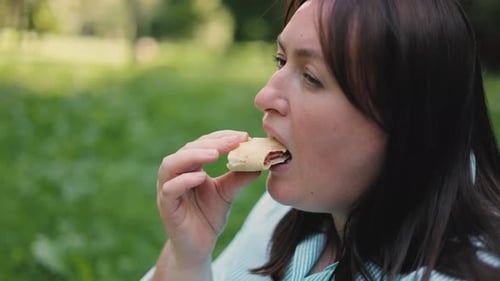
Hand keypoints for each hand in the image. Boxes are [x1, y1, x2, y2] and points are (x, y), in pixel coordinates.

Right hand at [156, 130, 260, 266]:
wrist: (198, 247)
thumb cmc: (208, 217)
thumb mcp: (227, 194)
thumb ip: (238, 178)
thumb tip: (259, 163)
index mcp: (189, 167)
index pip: (202, 144)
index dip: (221, 138)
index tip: (243, 136)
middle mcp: (175, 174)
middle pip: (187, 149)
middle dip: (212, 143)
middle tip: (234, 141)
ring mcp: (167, 189)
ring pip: (171, 164)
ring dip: (193, 156)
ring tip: (215, 154)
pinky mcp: (166, 207)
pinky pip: (169, 189)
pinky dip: (183, 180)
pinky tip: (201, 177)